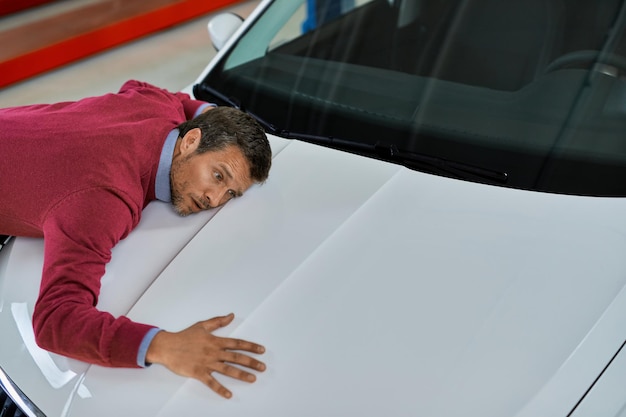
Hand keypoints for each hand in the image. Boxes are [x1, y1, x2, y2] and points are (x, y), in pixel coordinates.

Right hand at [145, 313, 265, 397]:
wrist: (167, 346)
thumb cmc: (184, 336)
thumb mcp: (202, 325)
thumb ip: (218, 321)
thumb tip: (231, 315)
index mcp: (215, 341)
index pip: (237, 343)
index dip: (251, 346)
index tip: (262, 350)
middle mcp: (214, 352)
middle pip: (236, 357)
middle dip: (251, 362)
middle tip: (263, 367)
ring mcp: (207, 363)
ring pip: (227, 370)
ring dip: (241, 375)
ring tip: (253, 379)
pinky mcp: (198, 373)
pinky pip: (211, 382)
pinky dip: (220, 389)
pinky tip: (229, 394)